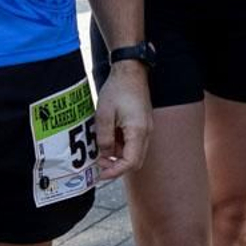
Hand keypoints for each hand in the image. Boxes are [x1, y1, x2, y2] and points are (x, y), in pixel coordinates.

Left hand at [93, 61, 151, 179]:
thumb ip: (104, 139)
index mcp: (138, 131)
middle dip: (117, 167)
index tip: (100, 174)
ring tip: (101, 151)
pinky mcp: (142, 124)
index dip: (114, 172)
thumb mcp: (104, 115)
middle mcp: (146, 132)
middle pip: (135, 161)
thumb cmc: (118, 89)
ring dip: (118, 157)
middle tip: (100, 164)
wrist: (130, 71)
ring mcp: (146, 128)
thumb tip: (105, 156)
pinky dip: (121, 147)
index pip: (130, 162)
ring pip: (134, 153)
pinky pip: (134, 143)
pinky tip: (108, 140)